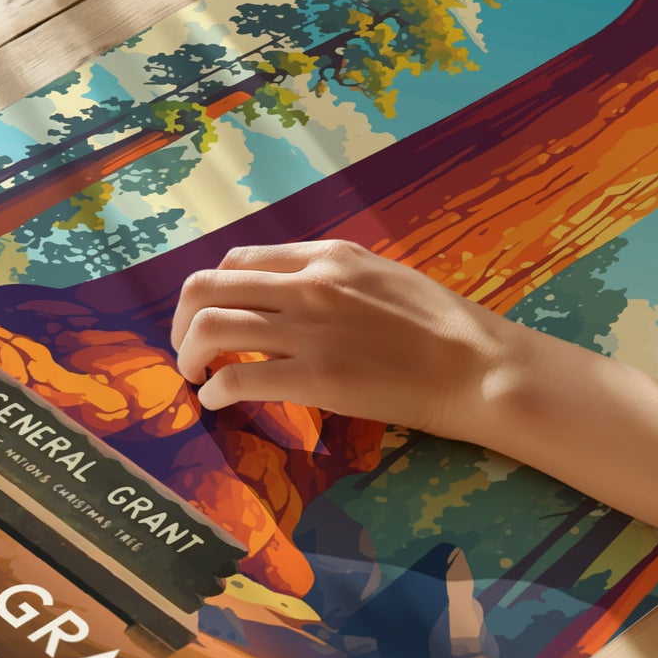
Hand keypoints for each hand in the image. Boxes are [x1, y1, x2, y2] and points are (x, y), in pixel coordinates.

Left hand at [170, 240, 517, 437]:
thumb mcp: (381, 274)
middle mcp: (308, 284)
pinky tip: (218, 402)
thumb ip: (332, 275)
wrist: (475, 365)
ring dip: (189, 355)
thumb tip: (291, 289)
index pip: (239, 260)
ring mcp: (309, 330)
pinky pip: (237, 377)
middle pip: (208, 287)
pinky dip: (215, 391)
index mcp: (325, 255)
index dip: (213, 290)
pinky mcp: (315, 378)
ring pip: (210, 327)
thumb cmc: (439, 324)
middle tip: (187, 348)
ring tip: (195, 376)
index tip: (212, 316)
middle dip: (182, 320)